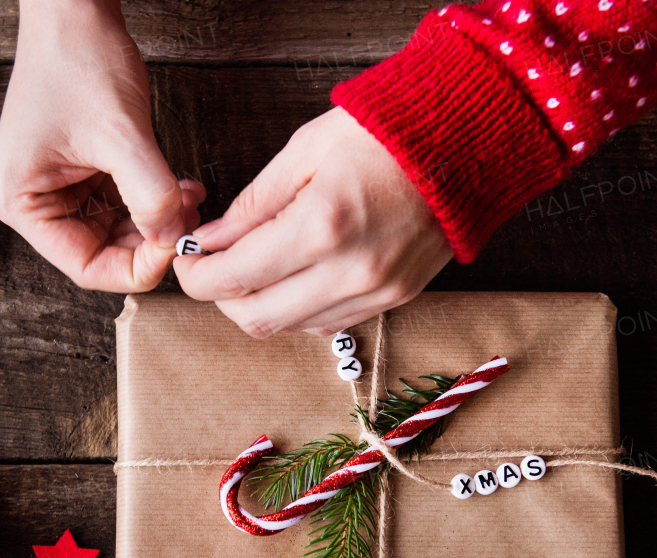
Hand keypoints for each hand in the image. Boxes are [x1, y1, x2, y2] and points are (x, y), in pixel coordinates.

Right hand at [0, 0, 203, 291]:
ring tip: (187, 201)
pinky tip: (179, 188)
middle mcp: (35, 201)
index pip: (85, 266)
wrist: (74, 13)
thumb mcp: (120, 135)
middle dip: (152, 240)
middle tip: (188, 224)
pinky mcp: (83, 172)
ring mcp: (60, 187)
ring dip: (158, 220)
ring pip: (119, 230)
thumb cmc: (76, 59)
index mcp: (22, 202)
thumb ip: (149, 194)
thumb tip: (172, 236)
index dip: (136, 267)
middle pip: (103, 251)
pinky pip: (123, 204)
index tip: (174, 249)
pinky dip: (154, 200)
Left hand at [173, 107, 451, 337]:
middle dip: (223, 297)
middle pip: (257, 319)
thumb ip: (254, 204)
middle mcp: (351, 271)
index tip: (187, 257)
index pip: (235, 279)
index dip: (196, 276)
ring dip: (261, 304)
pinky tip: (296, 275)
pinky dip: (300, 308)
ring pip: (292, 328)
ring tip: (255, 265)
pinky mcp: (397, 298)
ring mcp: (379, 292)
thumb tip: (212, 240)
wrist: (469, 138)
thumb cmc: (387, 131)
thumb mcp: (306, 149)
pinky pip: (330, 323)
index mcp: (322, 226)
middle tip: (214, 265)